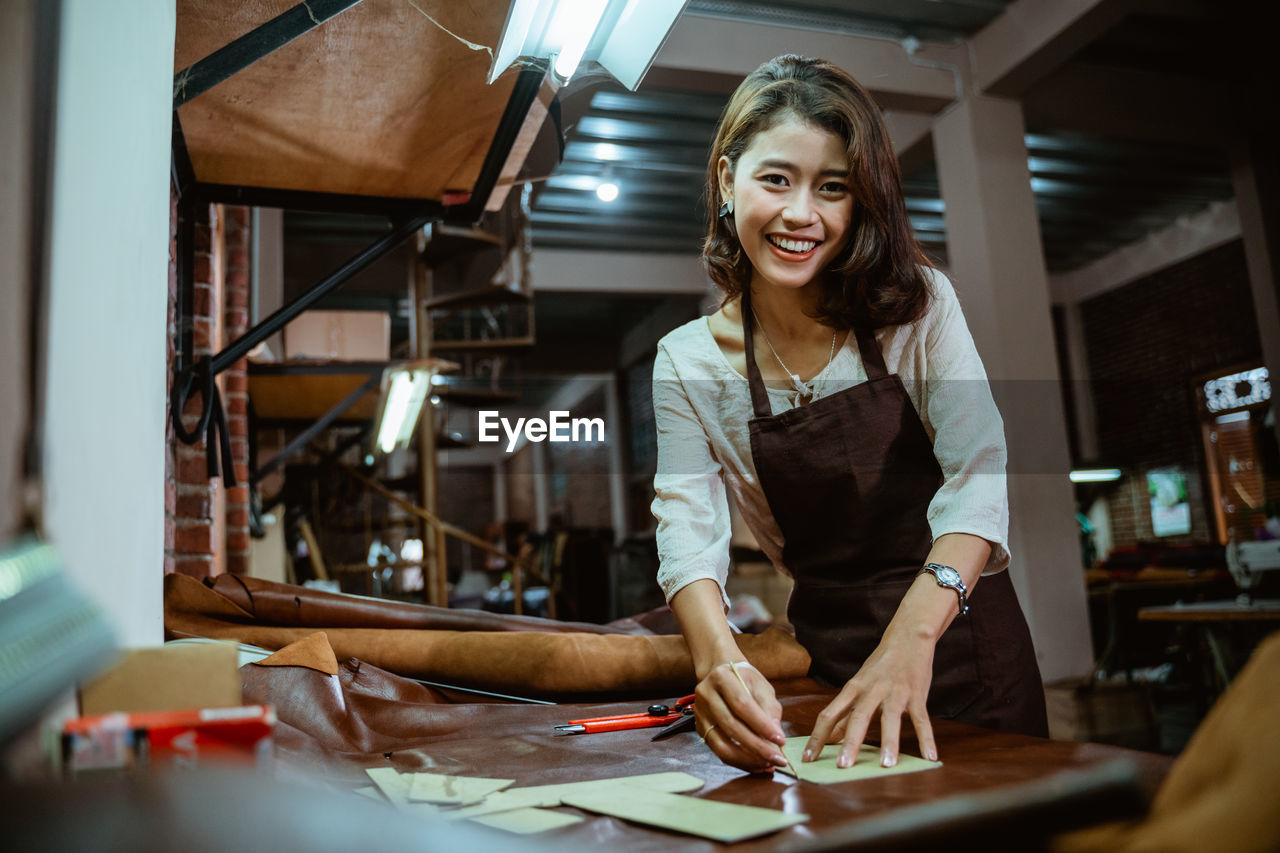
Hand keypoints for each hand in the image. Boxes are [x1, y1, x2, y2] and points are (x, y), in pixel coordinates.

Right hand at [695, 660, 789, 772]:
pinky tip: (756, 764)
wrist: (721, 675)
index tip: (780, 740)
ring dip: (747, 759)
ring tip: (767, 765)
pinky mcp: (700, 729)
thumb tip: (777, 736)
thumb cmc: (744, 680)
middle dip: (757, 747)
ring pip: (721, 745)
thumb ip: (769, 708)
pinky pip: (719, 752)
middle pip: (731, 726)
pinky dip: (739, 762)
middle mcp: (706, 695)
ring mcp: (700, 714)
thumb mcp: (761, 686)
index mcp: (721, 678)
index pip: (742, 705)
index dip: (762, 725)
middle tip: (778, 759)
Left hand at [802, 634, 939, 767]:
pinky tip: (930, 756)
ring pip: (891, 719)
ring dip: (889, 742)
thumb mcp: (858, 686)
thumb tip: (829, 738)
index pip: (829, 715)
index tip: (807, 759)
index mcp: (853, 689)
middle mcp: (871, 690)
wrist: (907, 638)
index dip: (817, 737)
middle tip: (843, 766)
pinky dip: (926, 738)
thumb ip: (845, 713)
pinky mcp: (917, 695)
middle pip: (858, 718)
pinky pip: (922, 719)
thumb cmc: (879, 667)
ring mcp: (895, 692)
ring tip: (886, 765)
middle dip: (850, 743)